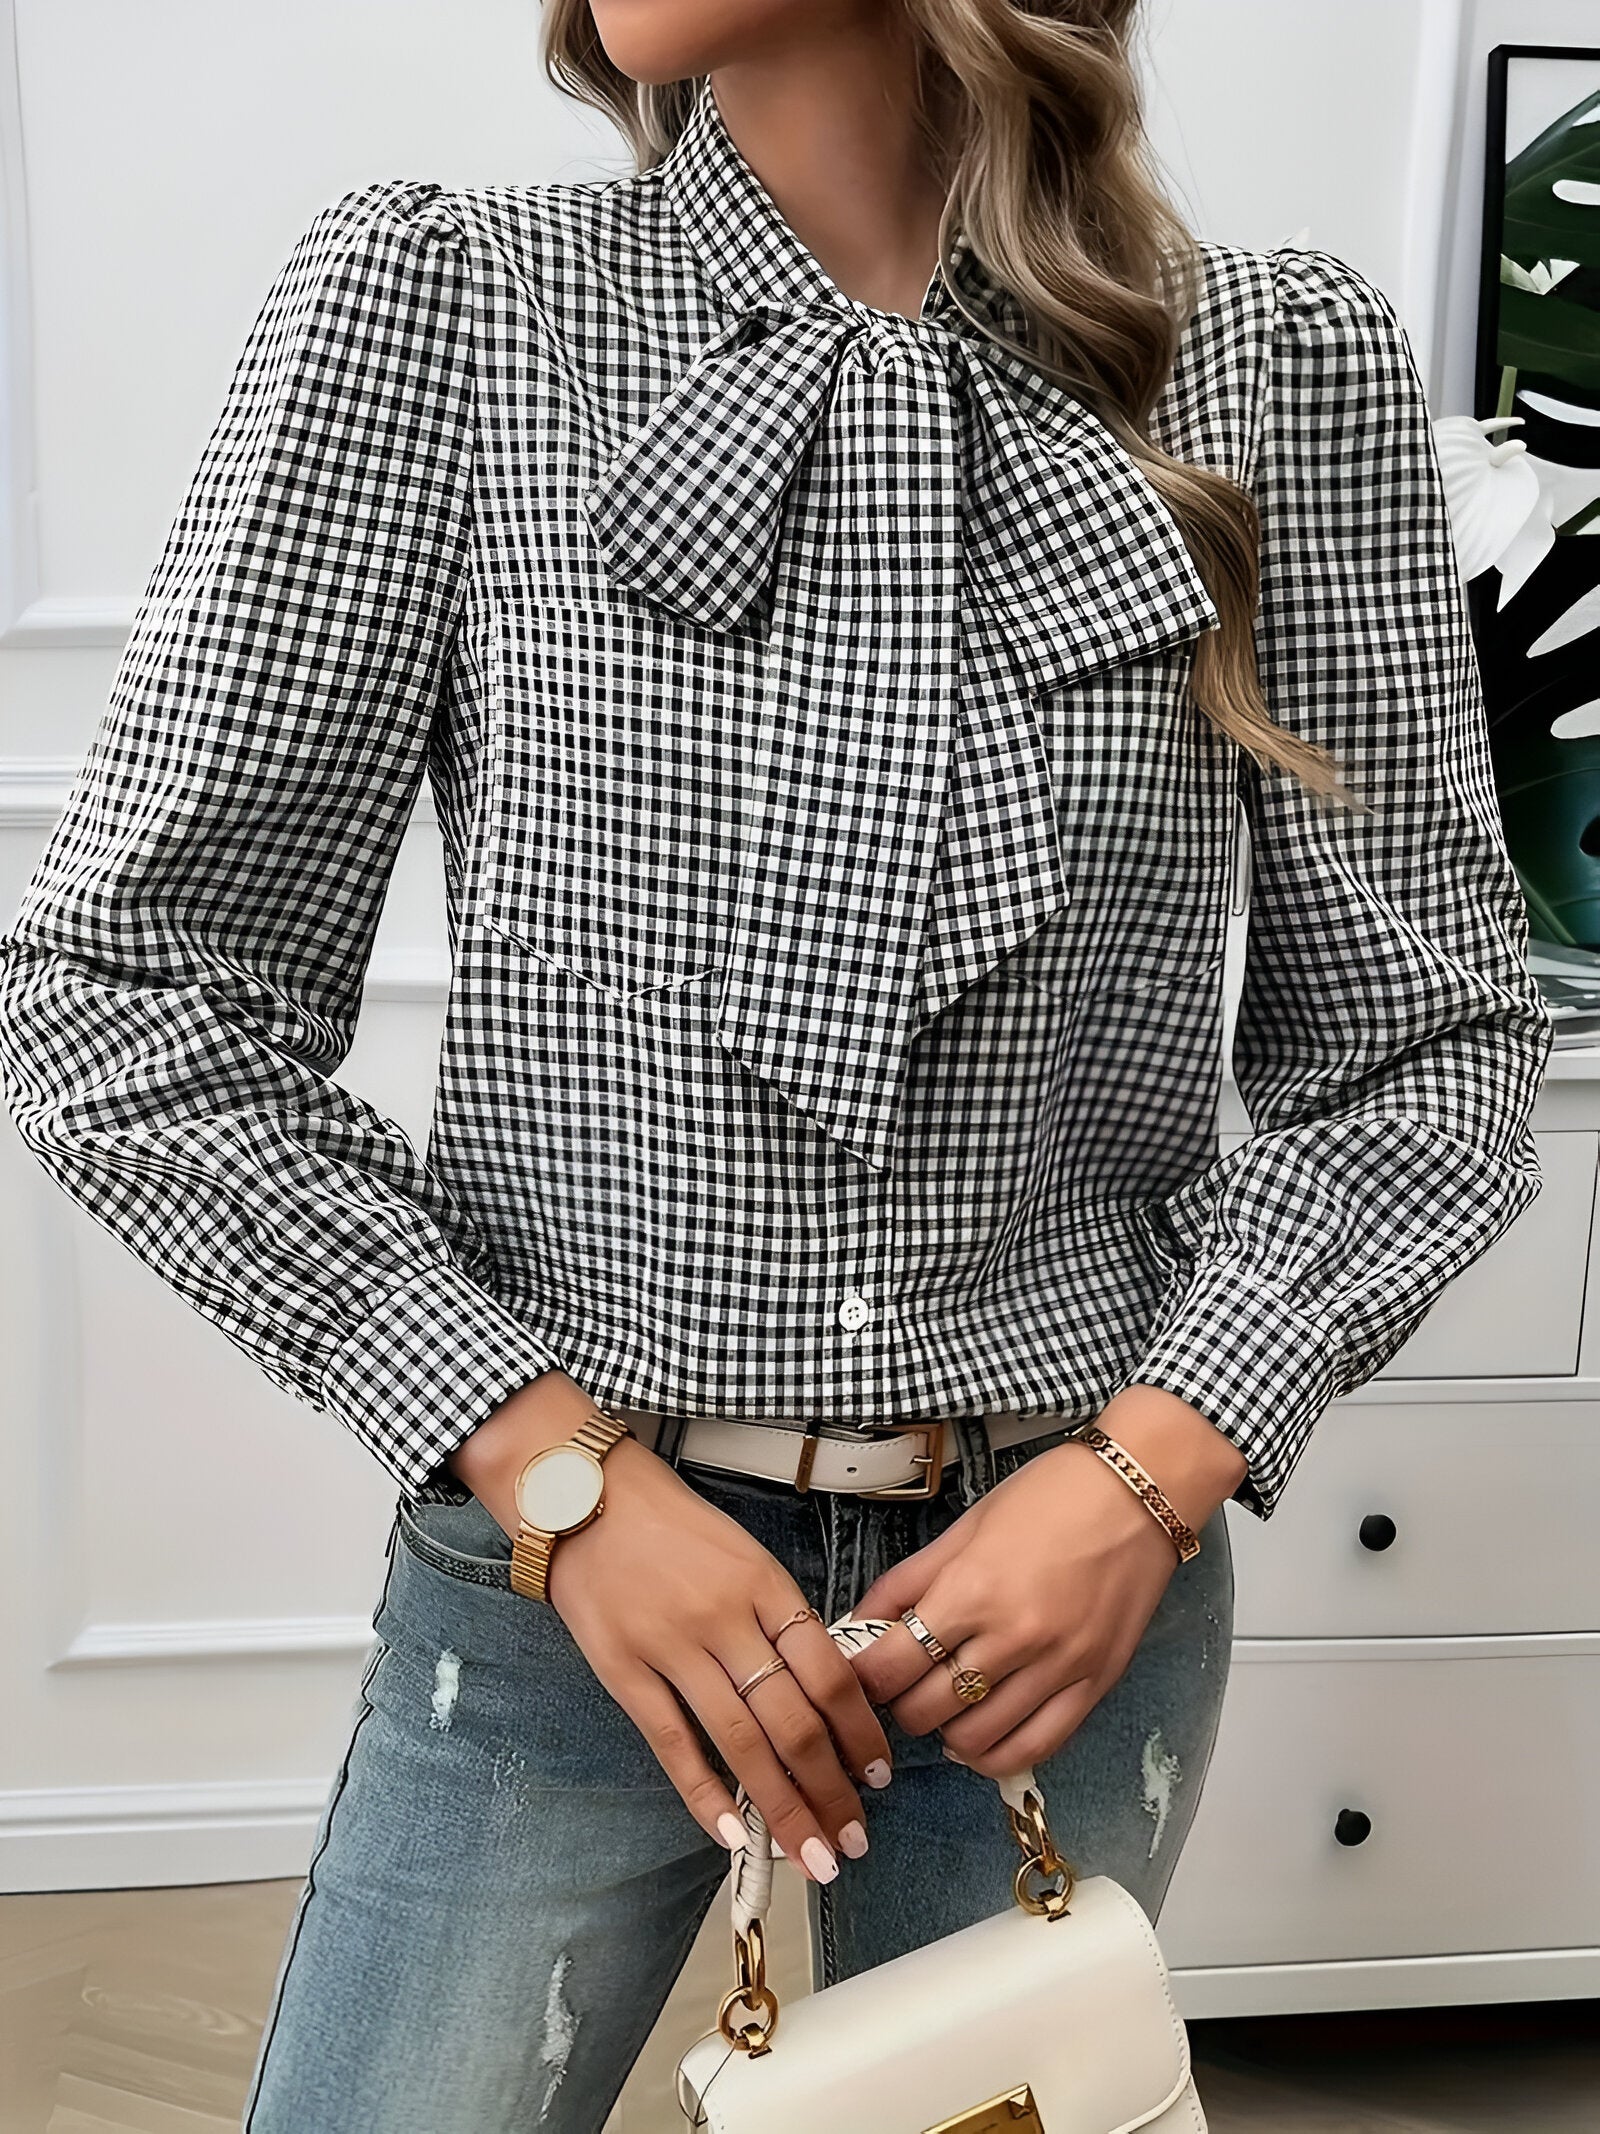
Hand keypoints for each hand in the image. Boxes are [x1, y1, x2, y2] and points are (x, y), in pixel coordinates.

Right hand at [447, 1373, 891, 1881]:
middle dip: (830, 1791)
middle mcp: (725, 1619)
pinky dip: (707, 1796)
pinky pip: (674, 1745)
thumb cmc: (671, 1526)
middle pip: (794, 1721)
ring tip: (810, 1854)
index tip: (877, 1777)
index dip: (860, 1734)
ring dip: (783, 1808)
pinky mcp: (625, 1672)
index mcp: (765, 1585)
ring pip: (742, 1744)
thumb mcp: (744, 1555)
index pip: (830, 1673)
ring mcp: (672, 1648)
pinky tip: (735, 1835)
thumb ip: (781, 1618)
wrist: (584, 1496)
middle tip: (852, 1841)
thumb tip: (826, 1692)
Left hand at [846, 1389, 1245, 1776]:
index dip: (864, 1677)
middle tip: (902, 1685)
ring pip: (977, 1740)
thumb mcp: (967, 1526)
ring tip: (943, 1707)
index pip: (891, 1666)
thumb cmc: (1052, 1495)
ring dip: (946, 1732)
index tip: (863, 1671)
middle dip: (900, 1704)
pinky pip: (1038, 1746)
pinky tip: (982, 1736)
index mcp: (972, 1589)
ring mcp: (1059, 1666)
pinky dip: (999, 1755)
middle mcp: (1013, 1636)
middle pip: (926, 1710)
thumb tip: (860, 1620)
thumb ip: (909, 1579)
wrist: (1140, 1489)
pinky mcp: (1096, 1683)